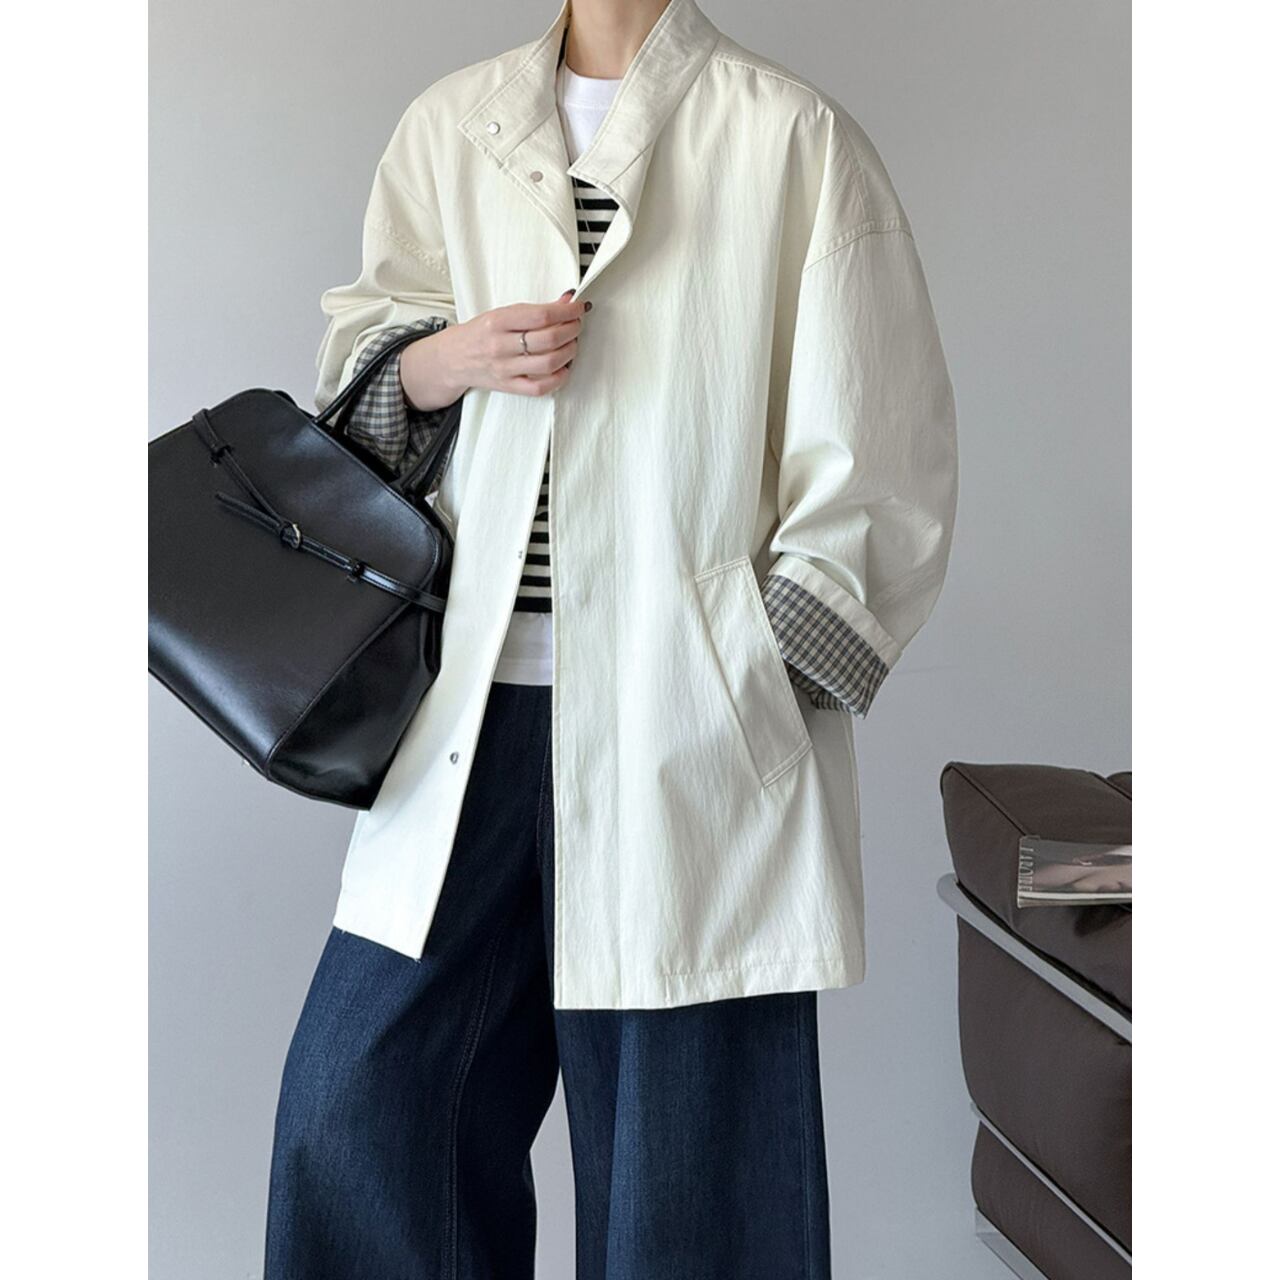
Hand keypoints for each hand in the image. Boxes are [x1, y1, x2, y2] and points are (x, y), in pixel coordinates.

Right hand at [400, 290, 589, 409]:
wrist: (452, 359)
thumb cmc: (479, 334)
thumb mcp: (501, 314)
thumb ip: (533, 311)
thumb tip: (566, 302)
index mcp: (498, 322)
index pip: (540, 315)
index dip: (566, 311)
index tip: (578, 307)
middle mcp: (500, 346)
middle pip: (548, 339)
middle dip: (572, 330)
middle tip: (577, 324)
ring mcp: (505, 368)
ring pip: (549, 362)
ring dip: (569, 352)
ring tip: (572, 343)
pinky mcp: (508, 386)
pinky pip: (540, 387)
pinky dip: (558, 378)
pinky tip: (563, 368)